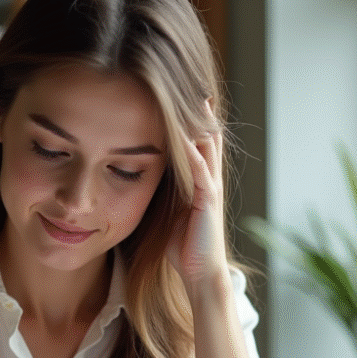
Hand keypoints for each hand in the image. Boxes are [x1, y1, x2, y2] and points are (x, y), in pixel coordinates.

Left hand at [167, 101, 227, 288]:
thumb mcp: (169, 211)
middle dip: (200, 114)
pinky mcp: (209, 202)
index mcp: (199, 181)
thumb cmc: (183, 246)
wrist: (199, 273)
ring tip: (194, 100)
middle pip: (208, 138)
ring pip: (209, 149)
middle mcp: (209, 180)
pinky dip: (195, 156)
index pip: (197, 143)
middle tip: (192, 85)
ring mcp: (211, 189)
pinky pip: (202, 173)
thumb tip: (145, 177)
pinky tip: (187, 139)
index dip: (190, 121)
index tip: (178, 95)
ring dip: (201, 126)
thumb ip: (165, 193)